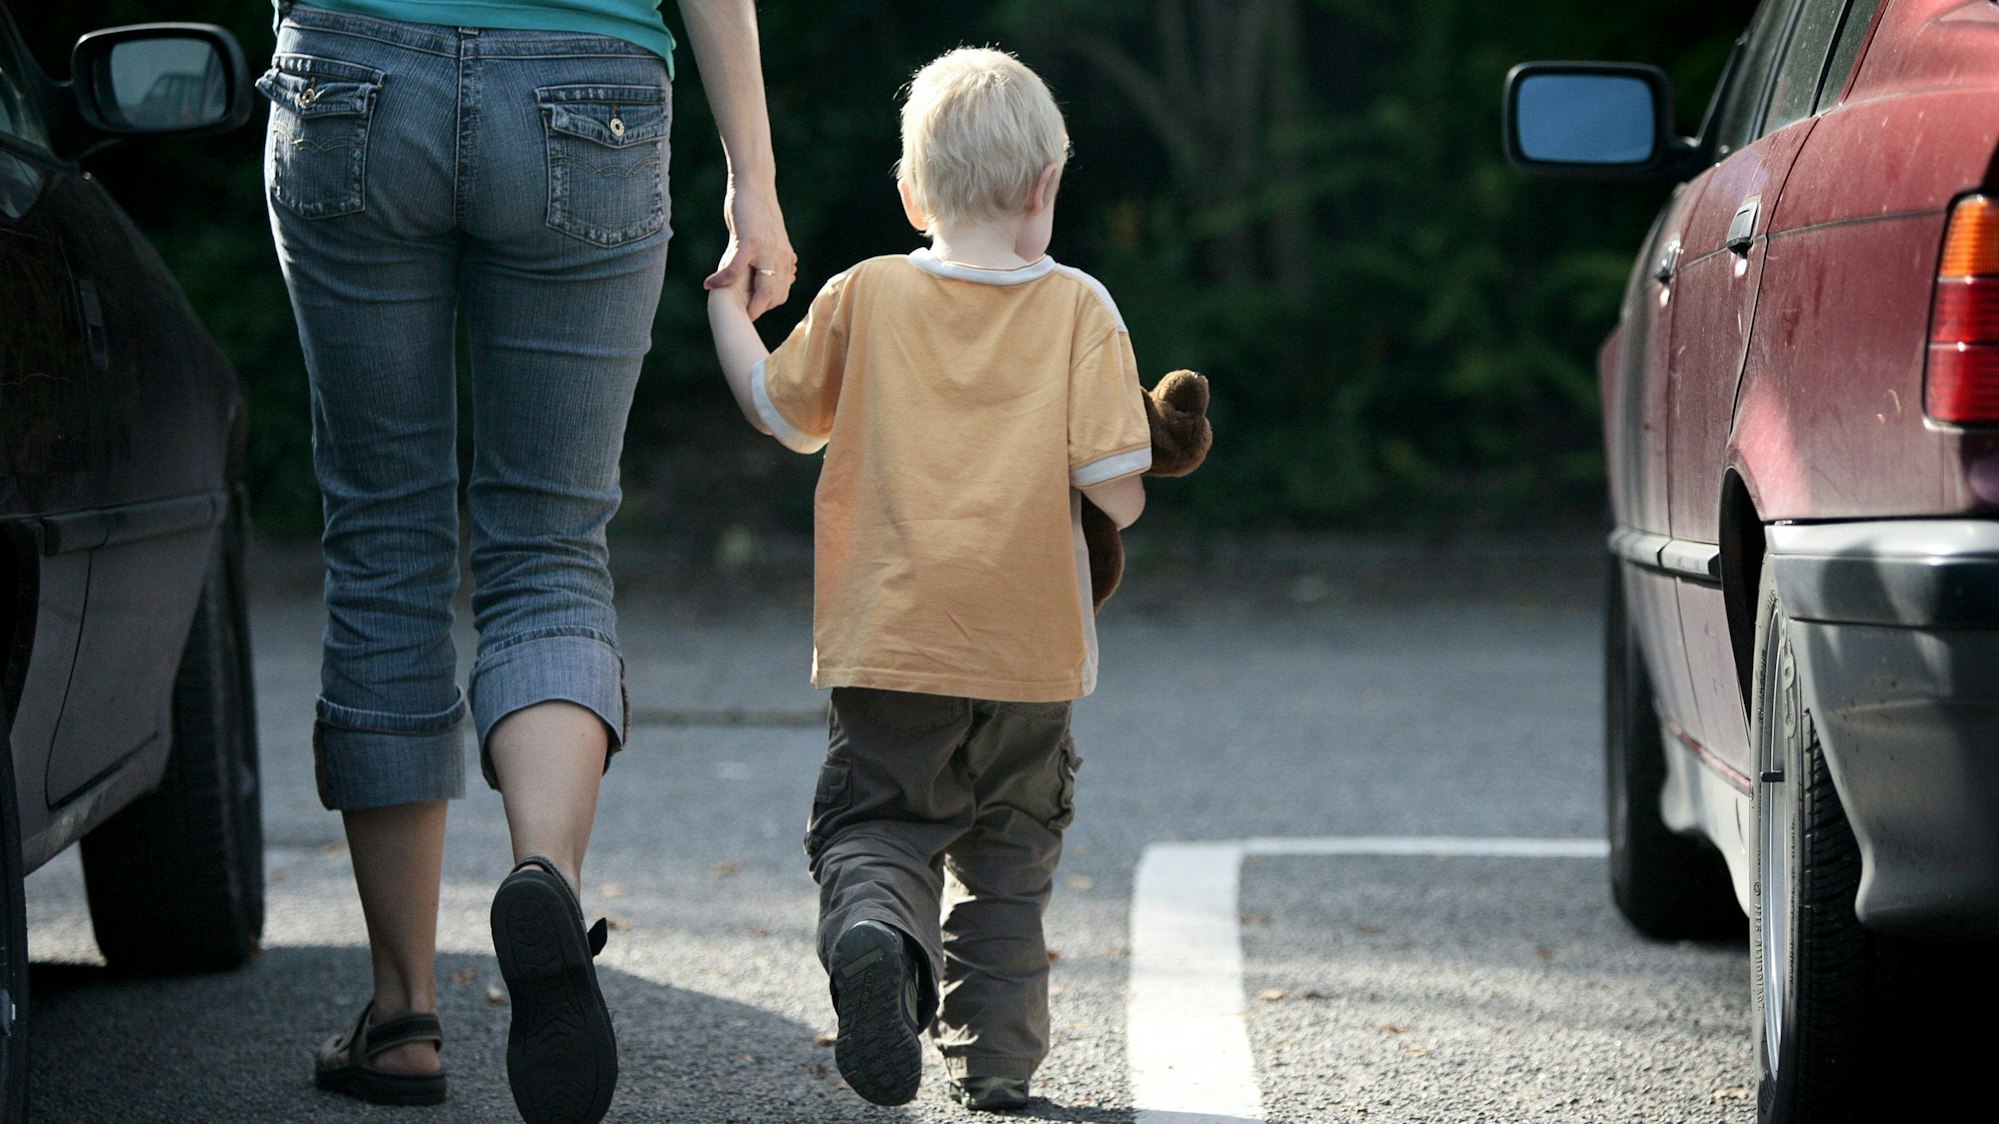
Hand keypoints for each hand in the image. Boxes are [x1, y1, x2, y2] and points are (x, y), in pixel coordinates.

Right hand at [703, 182, 795, 319]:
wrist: (755, 184)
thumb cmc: (758, 210)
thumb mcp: (771, 237)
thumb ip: (775, 257)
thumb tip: (786, 274)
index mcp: (785, 258)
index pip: (781, 293)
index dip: (767, 305)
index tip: (752, 311)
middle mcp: (781, 256)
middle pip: (775, 296)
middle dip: (758, 310)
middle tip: (739, 315)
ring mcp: (767, 250)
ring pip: (763, 288)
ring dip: (746, 303)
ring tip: (729, 308)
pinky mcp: (750, 241)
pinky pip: (736, 268)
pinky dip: (722, 279)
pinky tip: (709, 284)